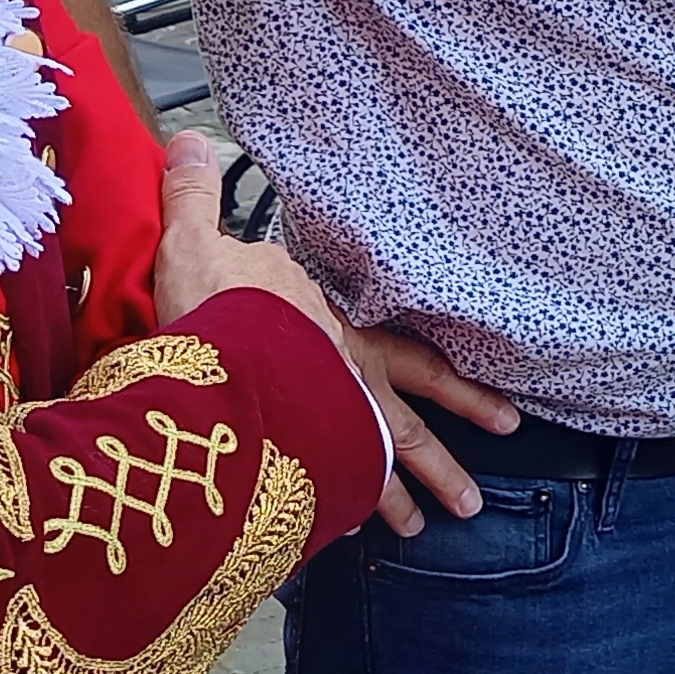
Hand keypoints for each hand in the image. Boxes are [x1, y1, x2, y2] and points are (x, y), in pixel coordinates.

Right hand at [147, 130, 519, 530]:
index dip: (393, 366)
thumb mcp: (194, 238)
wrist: (215, 346)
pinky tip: (355, 534)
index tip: (408, 391)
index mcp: (327, 317)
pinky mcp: (314, 447)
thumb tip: (187, 139)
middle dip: (444, 436)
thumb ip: (193, 196)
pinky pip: (339, 482)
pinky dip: (348, 506)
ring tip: (430, 525)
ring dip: (409, 489)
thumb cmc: (211, 300)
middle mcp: (344, 363)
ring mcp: (335, 408)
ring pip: (387, 450)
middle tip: (487, 462)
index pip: (374, 338)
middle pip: (409, 398)